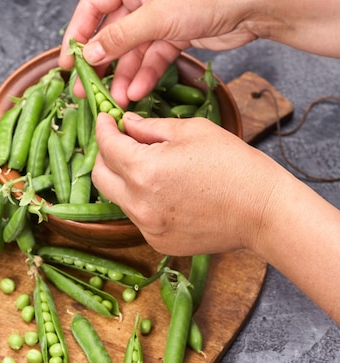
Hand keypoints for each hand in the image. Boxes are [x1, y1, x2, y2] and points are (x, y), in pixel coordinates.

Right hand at [59, 0, 260, 105]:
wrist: (256, 3)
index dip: (78, 33)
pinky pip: (154, 56)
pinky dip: (146, 74)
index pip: (94, 4)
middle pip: (113, 30)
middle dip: (101, 61)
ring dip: (125, 74)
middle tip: (85, 89)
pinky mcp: (178, 33)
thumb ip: (121, 37)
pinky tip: (137, 92)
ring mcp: (161, 14)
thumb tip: (91, 52)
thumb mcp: (157, 16)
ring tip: (115, 99)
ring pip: (134, 49)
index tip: (68, 61)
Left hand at [92, 112, 277, 255]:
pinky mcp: (159, 243)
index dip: (103, 127)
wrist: (262, 211)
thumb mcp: (192, 131)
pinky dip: (142, 200)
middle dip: (104, 154)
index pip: (107, 146)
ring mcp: (148, 227)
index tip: (106, 118)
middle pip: (100, 176)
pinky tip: (165, 191)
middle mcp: (139, 204)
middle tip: (120, 140)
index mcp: (144, 170)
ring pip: (118, 198)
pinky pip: (138, 217)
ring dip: (124, 178)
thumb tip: (126, 124)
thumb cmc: (234, 164)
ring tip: (148, 165)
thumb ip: (151, 127)